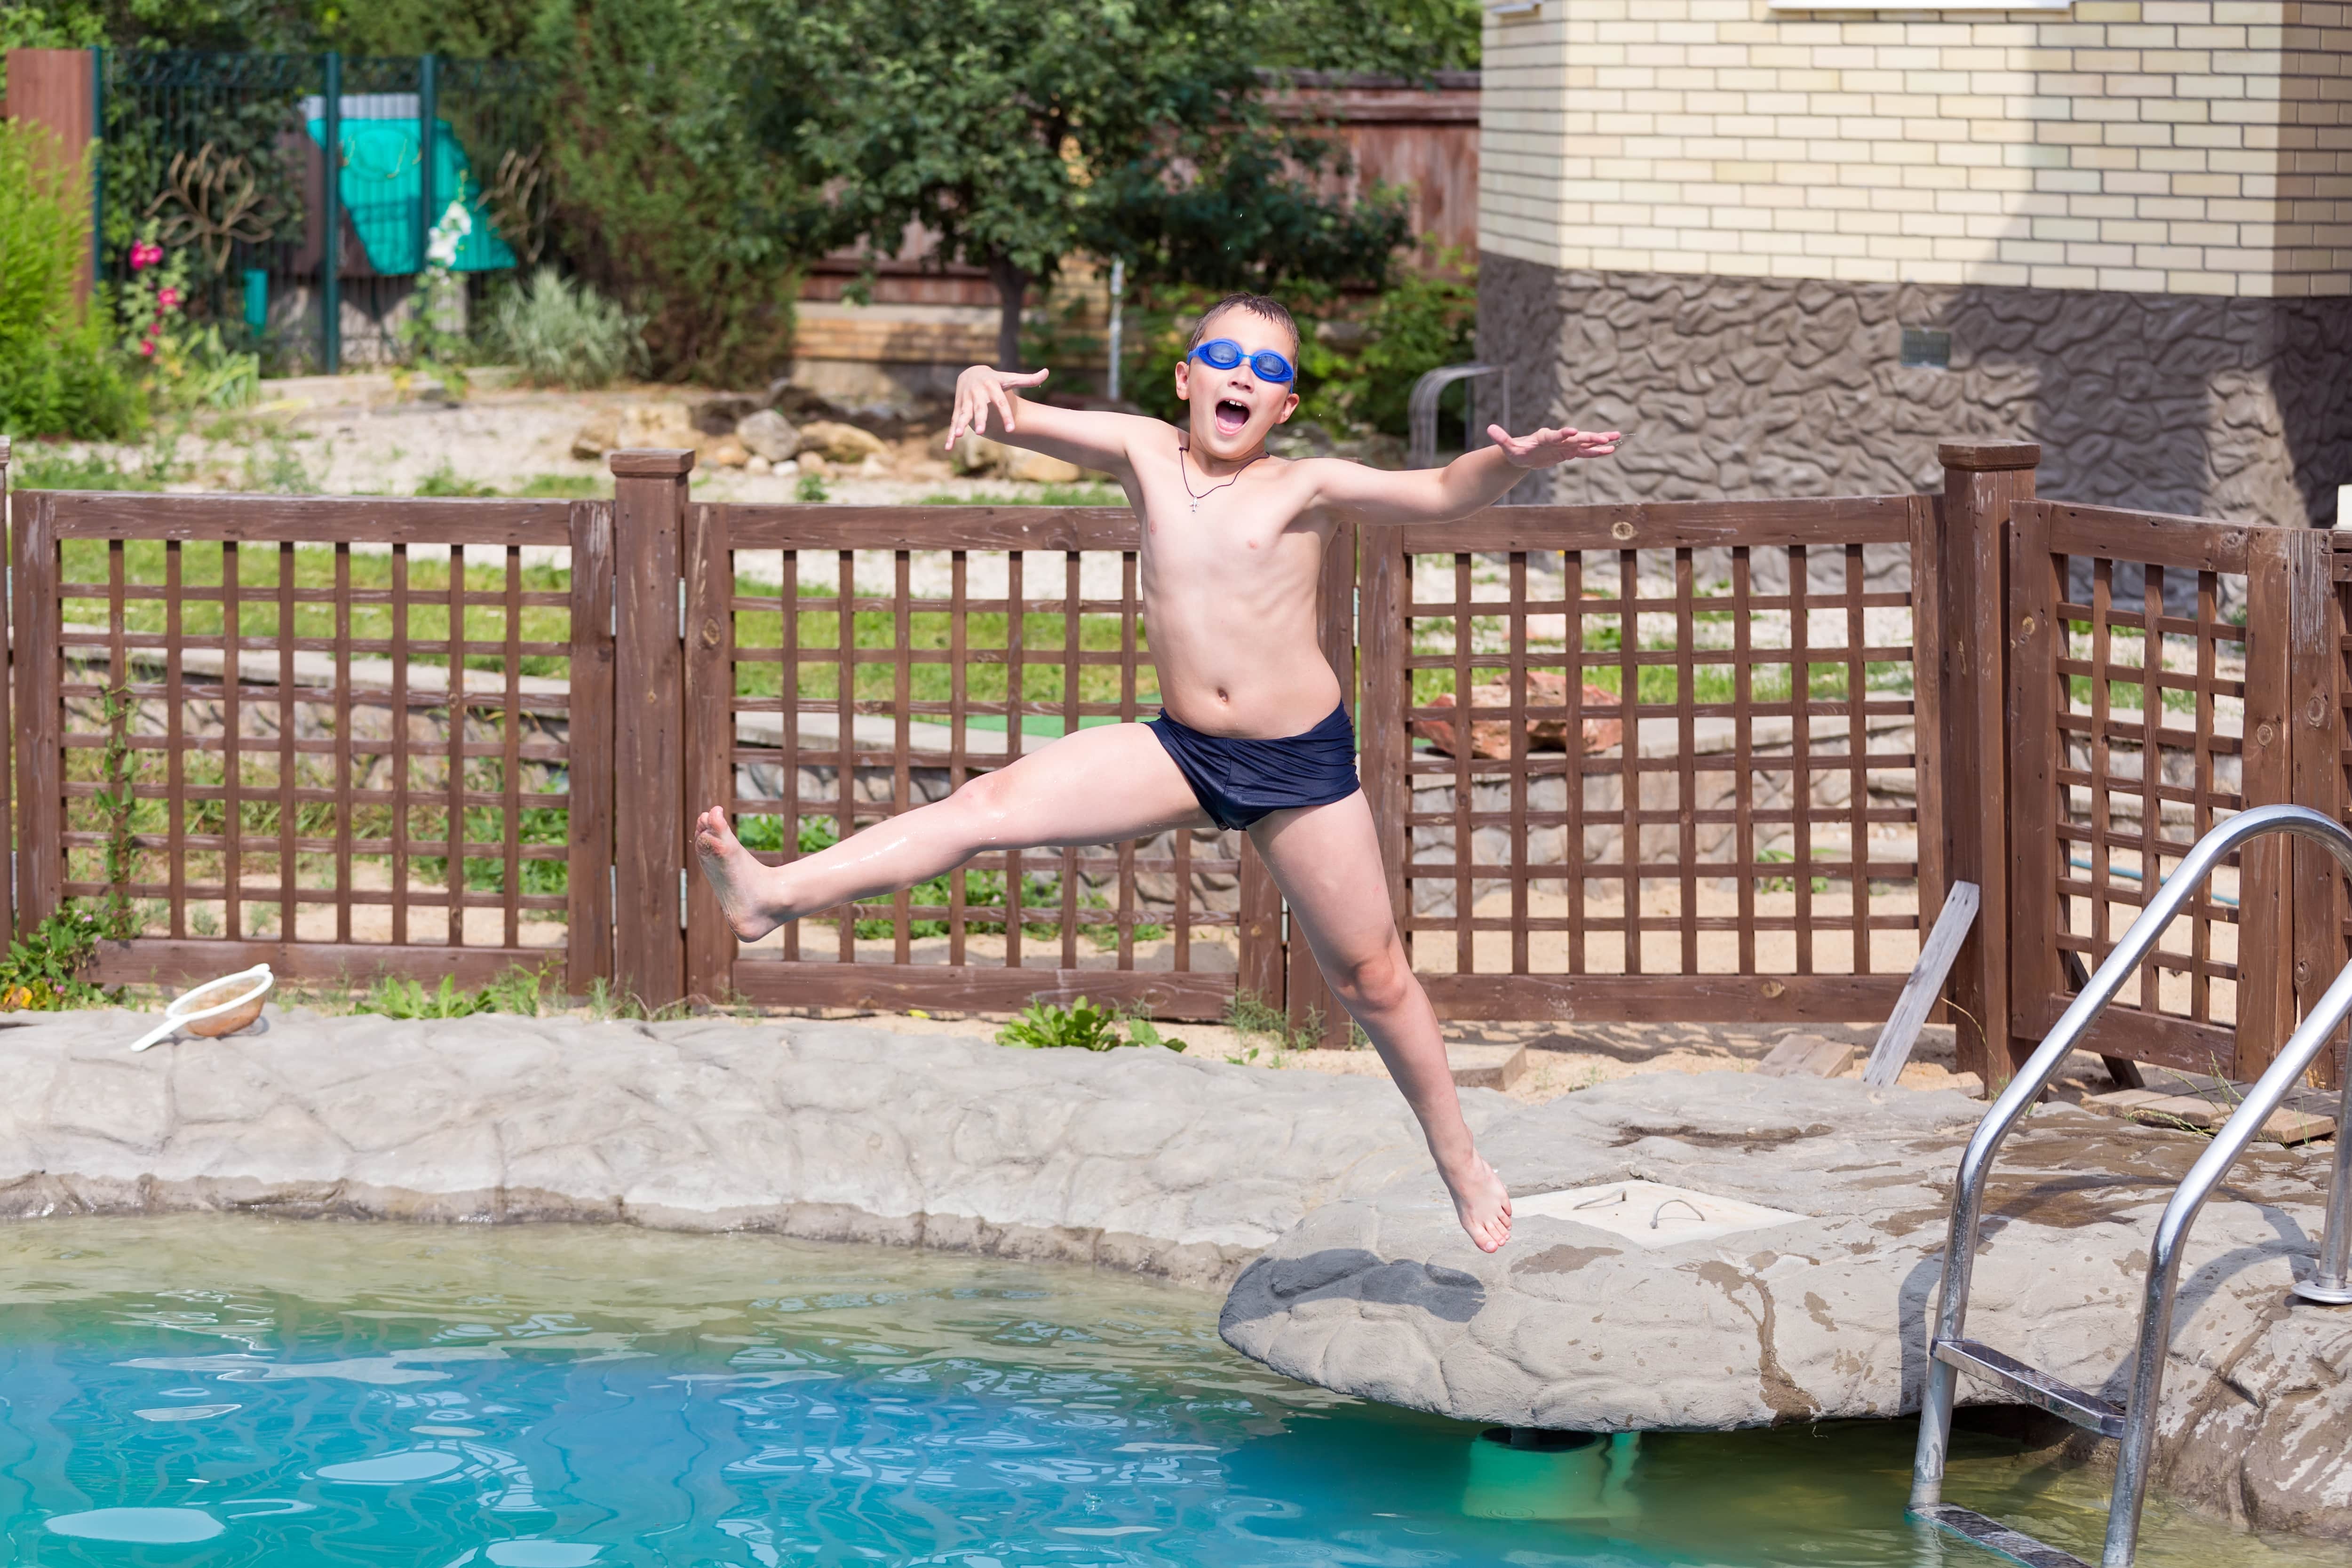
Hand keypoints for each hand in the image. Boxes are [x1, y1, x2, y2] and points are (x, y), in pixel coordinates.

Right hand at [946, 365, 1050, 449]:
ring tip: (959, 435)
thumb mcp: (1009, 378)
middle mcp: (978, 393)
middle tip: (982, 432)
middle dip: (980, 419)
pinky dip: (951, 434)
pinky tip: (949, 447)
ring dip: (960, 424)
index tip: (1011, 429)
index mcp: (992, 386)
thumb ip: (1028, 379)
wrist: (970, 372)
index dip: (1005, 415)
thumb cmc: (995, 380)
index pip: (1000, 402)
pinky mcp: (958, 408)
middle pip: (980, 408)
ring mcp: (966, 401)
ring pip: (964, 414)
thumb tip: (1047, 372)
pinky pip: (954, 422)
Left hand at [1488, 423, 1620, 467]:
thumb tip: (1489, 428)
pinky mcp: (1569, 452)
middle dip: (1589, 437)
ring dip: (1599, 442)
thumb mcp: (1508, 448)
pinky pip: (1585, 452)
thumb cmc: (1516, 451)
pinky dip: (1596, 452)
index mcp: (1545, 437)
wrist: (1524, 454)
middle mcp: (1558, 438)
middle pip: (1576, 438)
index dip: (1564, 434)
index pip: (1556, 435)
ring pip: (1585, 443)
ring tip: (1615, 440)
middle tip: (1604, 437)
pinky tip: (1610, 451)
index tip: (1573, 432)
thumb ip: (1502, 438)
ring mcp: (1566, 445)